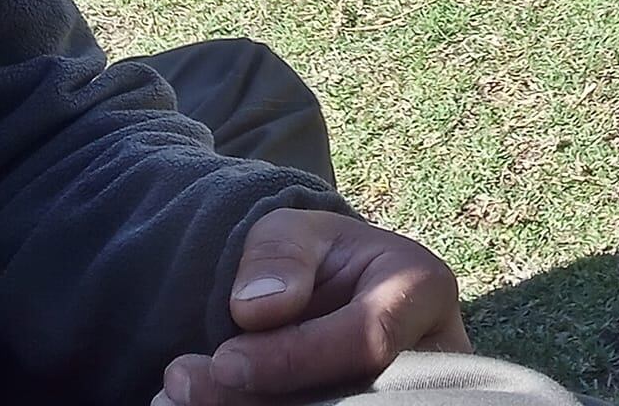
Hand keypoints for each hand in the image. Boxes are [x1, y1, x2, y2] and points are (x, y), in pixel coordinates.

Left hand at [156, 208, 471, 405]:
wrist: (325, 292)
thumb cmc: (311, 257)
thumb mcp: (290, 230)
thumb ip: (278, 256)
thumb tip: (256, 310)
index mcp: (421, 287)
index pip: (367, 337)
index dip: (294, 358)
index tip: (223, 361)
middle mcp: (434, 352)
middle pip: (355, 398)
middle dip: (265, 399)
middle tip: (184, 387)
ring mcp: (411, 396)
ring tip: (184, 395)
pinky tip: (206, 405)